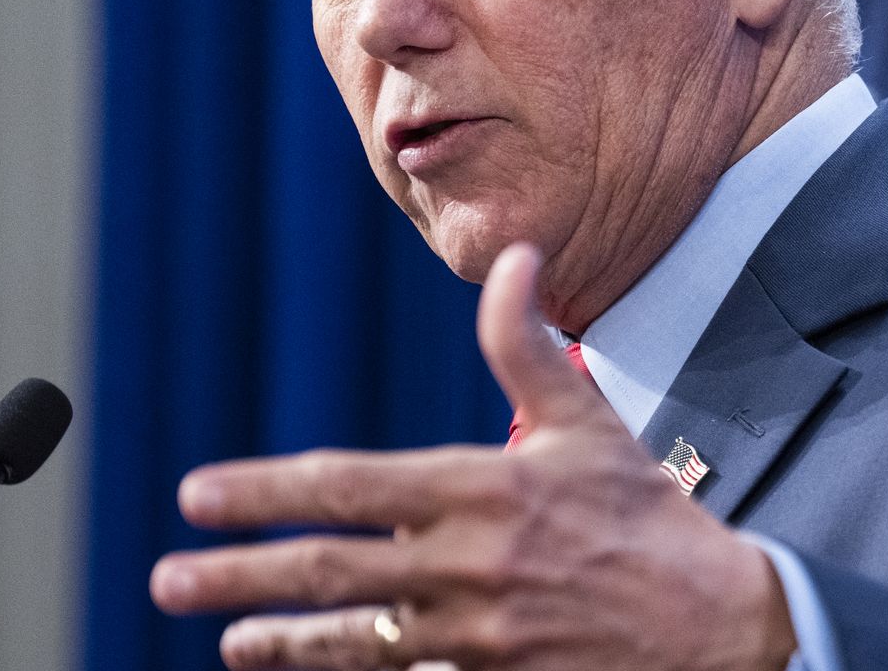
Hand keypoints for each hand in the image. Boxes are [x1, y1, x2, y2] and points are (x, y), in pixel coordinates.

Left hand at [151, 243, 796, 670]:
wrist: (719, 628)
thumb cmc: (643, 517)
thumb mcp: (590, 422)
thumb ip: (528, 345)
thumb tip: (513, 256)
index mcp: (485, 489)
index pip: (352, 488)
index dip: (267, 491)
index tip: (199, 496)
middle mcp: (470, 564)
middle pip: (332, 571)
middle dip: (241, 574)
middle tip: (168, 578)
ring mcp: (479, 634)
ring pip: (356, 641)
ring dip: (281, 641)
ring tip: (226, 639)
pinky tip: (308, 669)